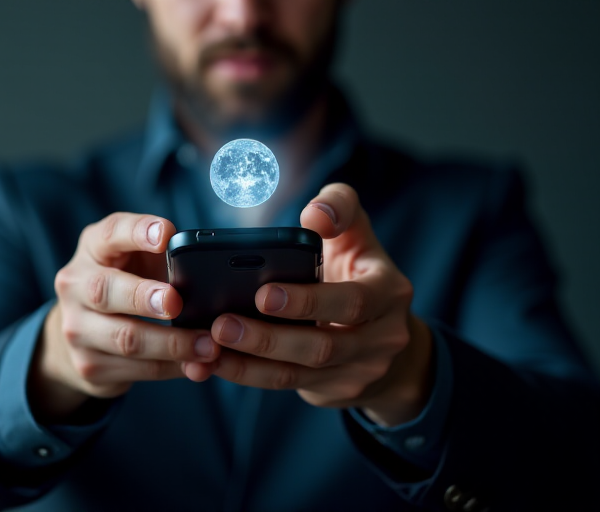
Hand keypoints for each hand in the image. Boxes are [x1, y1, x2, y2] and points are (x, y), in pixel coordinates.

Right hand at [29, 213, 220, 422]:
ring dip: (172, 344)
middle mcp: (76, 286)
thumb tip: (208, 272)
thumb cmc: (125, 283)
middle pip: (105, 291)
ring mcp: (77, 329)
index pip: (111, 233)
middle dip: (143, 297)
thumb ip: (163, 257)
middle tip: (176, 302)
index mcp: (93, 249)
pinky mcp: (90, 365)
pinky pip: (139, 369)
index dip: (138, 232)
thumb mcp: (136, 260)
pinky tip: (197, 364)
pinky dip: (173, 367)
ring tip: (208, 345)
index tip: (166, 234)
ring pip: (127, 339)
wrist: (82, 332)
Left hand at [185, 184, 433, 426]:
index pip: (353, 301)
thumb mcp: (359, 235)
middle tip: (221, 323)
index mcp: (388, 294)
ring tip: (210, 343)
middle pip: (323, 346)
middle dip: (269, 338)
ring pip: (299, 372)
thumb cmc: (360, 272)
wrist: (390, 340)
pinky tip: (216, 362)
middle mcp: (382, 338)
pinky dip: (248, 374)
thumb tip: (314, 215)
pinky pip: (286, 384)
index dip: (308, 301)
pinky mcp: (335, 391)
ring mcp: (359, 372)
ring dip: (250, 361)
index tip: (262, 292)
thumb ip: (340, 207)